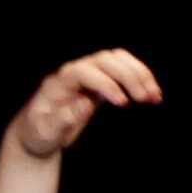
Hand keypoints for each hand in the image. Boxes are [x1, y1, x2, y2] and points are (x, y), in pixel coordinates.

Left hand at [11, 48, 160, 158]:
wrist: (37, 133)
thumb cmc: (39, 133)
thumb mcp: (45, 132)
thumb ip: (62, 119)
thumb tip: (84, 103)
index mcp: (57, 83)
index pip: (82, 71)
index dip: (105, 83)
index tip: (123, 104)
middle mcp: (73, 73)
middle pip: (104, 59)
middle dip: (128, 75)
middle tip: (146, 99)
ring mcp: (87, 75)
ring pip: (117, 59)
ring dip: (139, 74)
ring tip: (154, 97)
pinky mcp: (99, 82)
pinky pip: (123, 69)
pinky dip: (140, 78)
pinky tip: (153, 95)